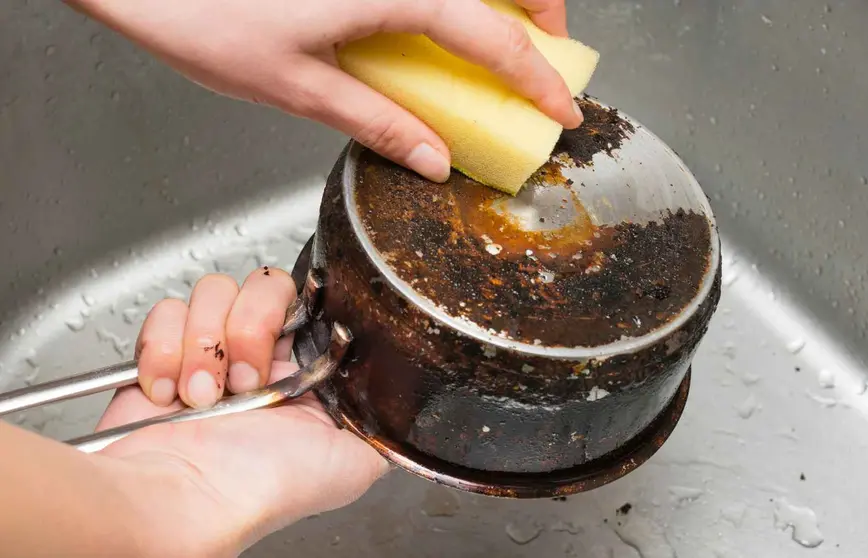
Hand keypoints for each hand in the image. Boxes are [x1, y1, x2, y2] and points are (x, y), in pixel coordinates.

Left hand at [66, 0, 576, 182]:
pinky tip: (442, 26)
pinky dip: (456, 1)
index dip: (538, 81)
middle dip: (540, 15)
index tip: (564, 111)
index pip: (495, 39)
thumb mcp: (301, 87)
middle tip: (548, 59)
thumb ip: (378, 122)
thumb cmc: (205, 16)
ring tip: (507, 42)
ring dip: (500, 3)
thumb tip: (433, 159)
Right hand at [91, 268, 386, 555]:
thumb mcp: (357, 461)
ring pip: (215, 292)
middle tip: (246, 379)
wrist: (189, 503)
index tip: (290, 334)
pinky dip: (164, 350)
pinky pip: (166, 312)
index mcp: (306, 372)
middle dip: (252, 327)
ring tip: (204, 396)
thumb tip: (405, 399)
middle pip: (265, 286)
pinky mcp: (163, 354)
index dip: (302, 308)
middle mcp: (261, 356)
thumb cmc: (266, 489)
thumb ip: (386, 420)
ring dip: (206, 344)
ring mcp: (211, 352)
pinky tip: (170, 393)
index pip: (312, 303)